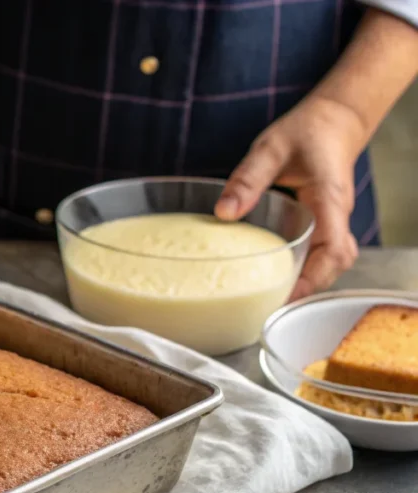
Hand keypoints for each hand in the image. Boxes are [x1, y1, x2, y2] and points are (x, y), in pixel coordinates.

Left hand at [215, 96, 368, 300]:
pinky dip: (305, 269)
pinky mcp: (323, 222)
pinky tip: (277, 277)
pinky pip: (321, 253)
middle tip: (270, 305)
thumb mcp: (271, 148)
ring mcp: (332, 221)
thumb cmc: (307, 131)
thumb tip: (225, 212)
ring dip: (308, 281)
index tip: (288, 294)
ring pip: (331, 262)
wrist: (333, 120)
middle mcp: (335, 215)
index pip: (334, 248)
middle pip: (335, 264)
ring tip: (271, 298)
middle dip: (309, 287)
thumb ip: (248, 177)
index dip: (313, 276)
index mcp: (328, 200)